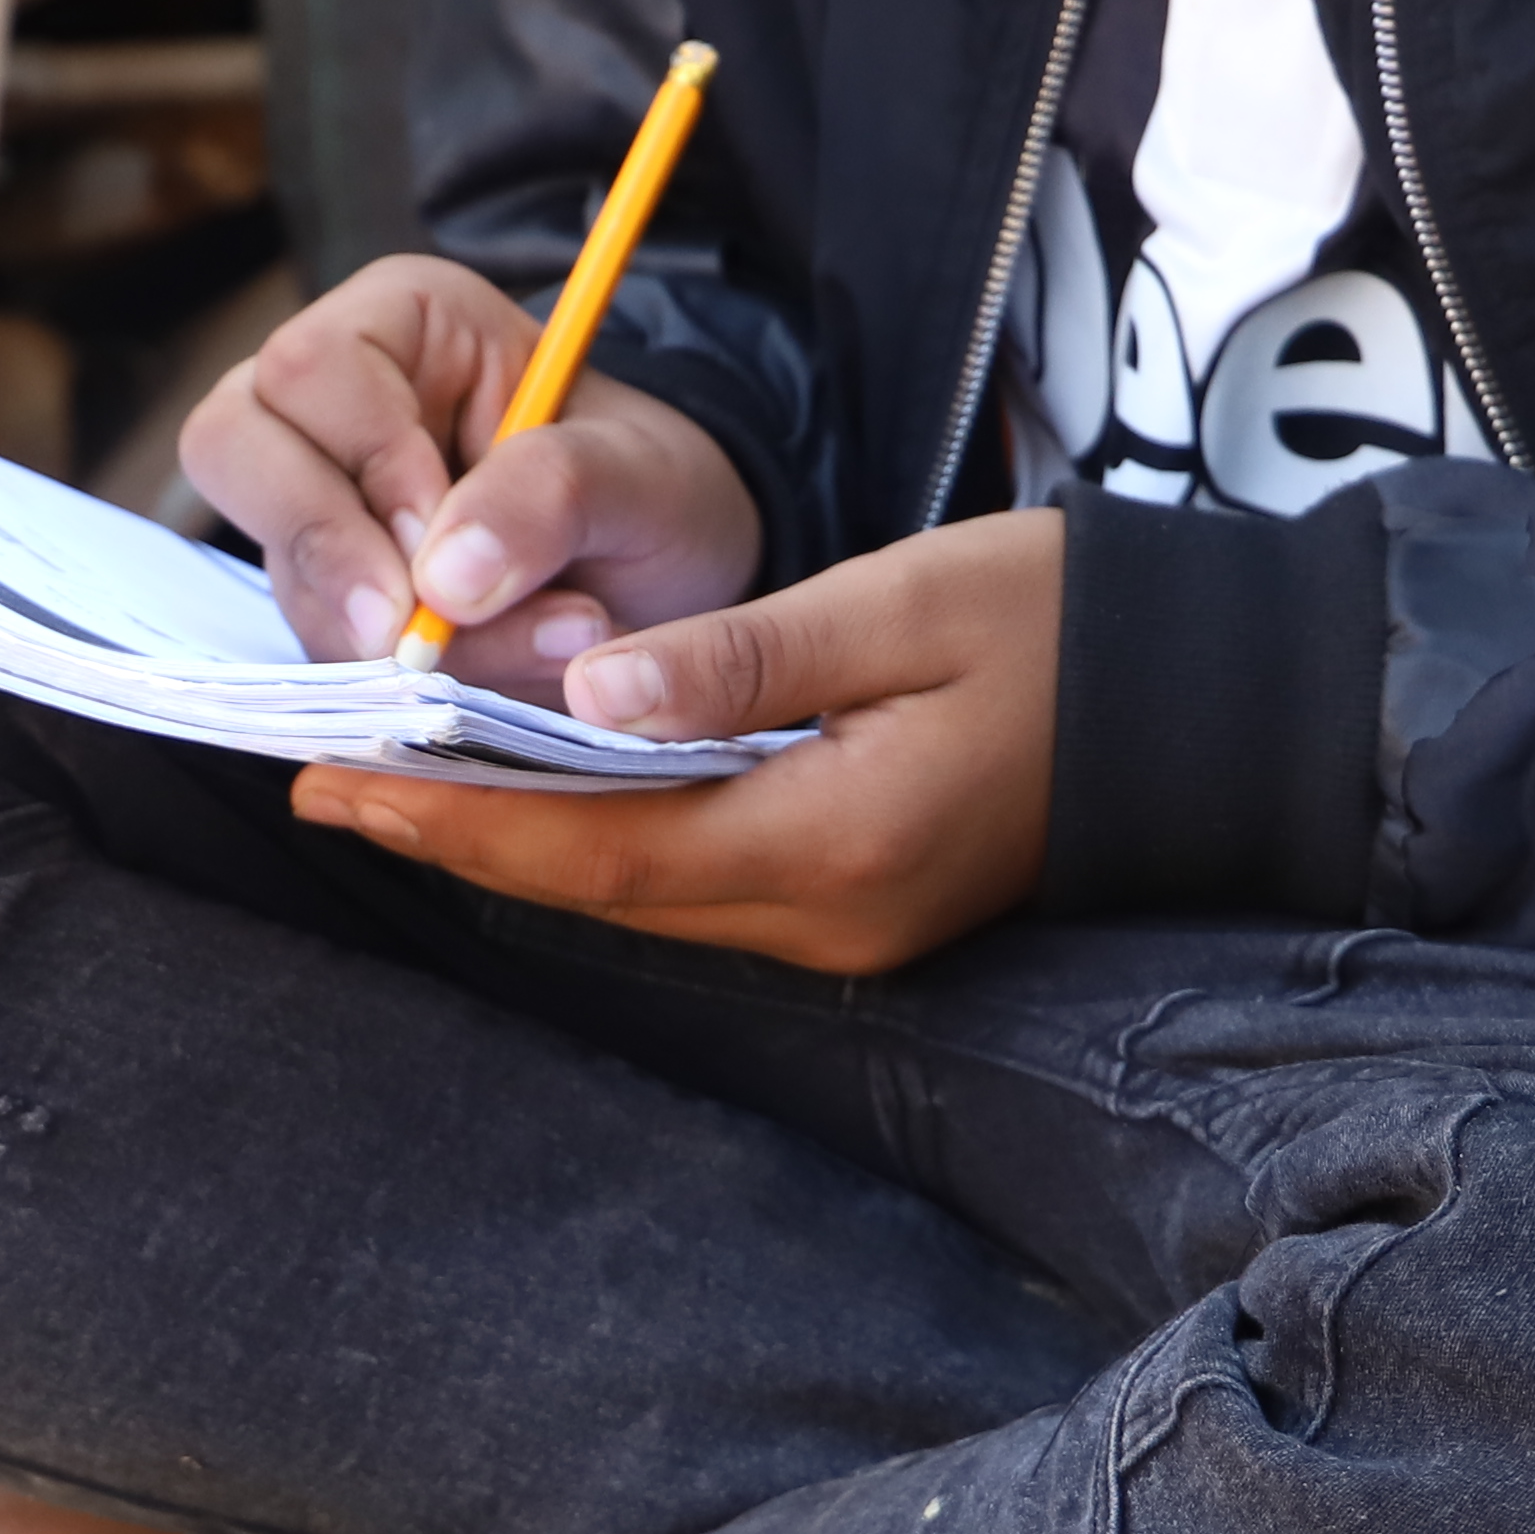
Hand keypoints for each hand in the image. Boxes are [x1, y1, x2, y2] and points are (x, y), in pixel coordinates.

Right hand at [180, 255, 762, 701]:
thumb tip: (444, 578)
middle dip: (324, 548)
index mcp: (404, 324)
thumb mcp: (640, 476)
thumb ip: (551, 495)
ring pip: (277, 567)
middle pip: (233, 445)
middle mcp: (335, 403)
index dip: (365, 460)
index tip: (438, 542)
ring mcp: (318, 506)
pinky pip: (315, 648)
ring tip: (529, 648)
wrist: (673, 581)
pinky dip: (399, 685)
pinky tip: (496, 679)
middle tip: (411, 633)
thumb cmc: (654, 490)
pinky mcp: (328, 601)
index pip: (314, 369)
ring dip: (384, 638)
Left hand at [290, 508, 1062, 974]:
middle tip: (320, 771)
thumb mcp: (902, 604)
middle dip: (457, 831)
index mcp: (834, 843)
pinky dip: (598, 838)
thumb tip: (583, 690)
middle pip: (601, 887)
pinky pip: (693, 881)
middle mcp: (827, 917)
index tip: (339, 771)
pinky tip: (533, 789)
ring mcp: (844, 929)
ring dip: (518, 839)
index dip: (459, 814)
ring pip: (640, 892)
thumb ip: (742, 658)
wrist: (1215, 704)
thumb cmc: (1068, 623)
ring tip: (392, 775)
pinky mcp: (855, 907)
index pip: (600, 847)